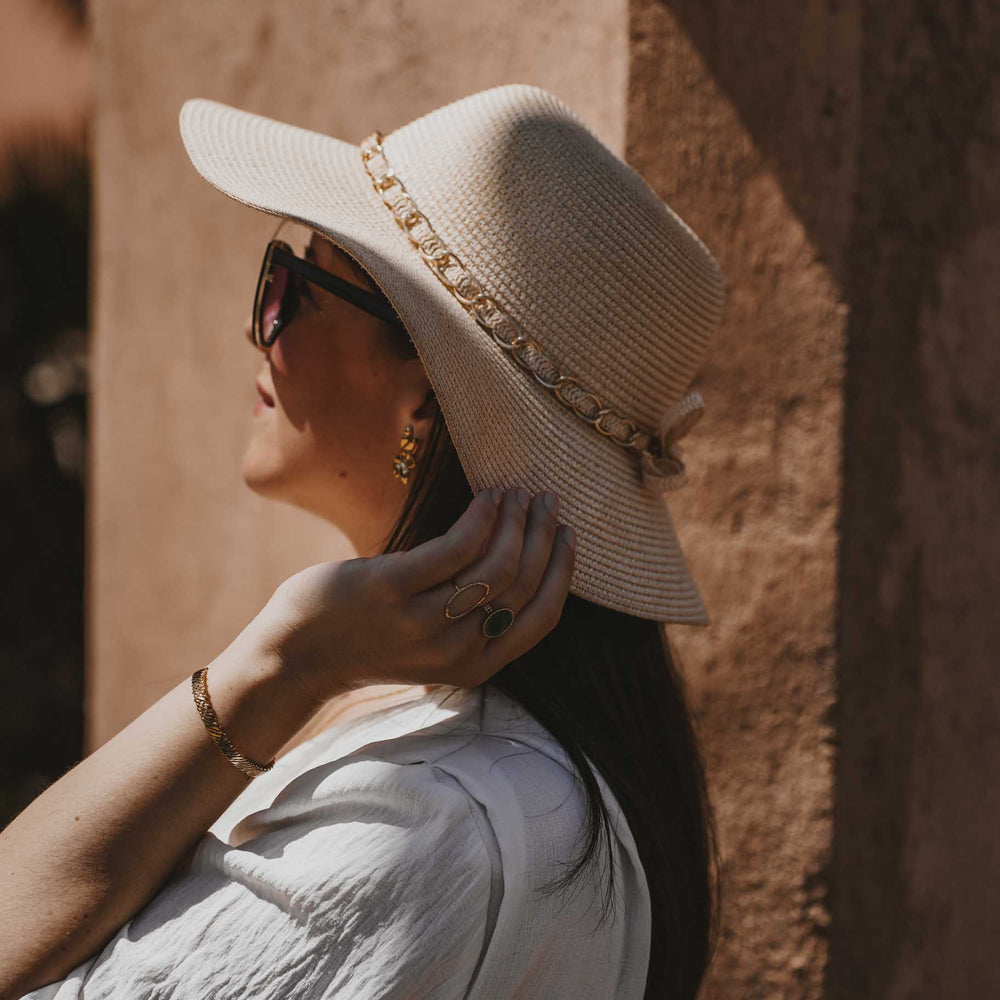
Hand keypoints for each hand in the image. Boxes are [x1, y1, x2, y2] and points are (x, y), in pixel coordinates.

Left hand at [259, 488, 576, 703]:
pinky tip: (486, 498)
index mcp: (474, 667)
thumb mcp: (432, 646)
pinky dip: (481, 517)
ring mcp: (424, 622)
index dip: (561, 571)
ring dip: (515, 520)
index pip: (541, 618)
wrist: (297, 657)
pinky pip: (457, 547)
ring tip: (514, 493)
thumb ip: (472, 620)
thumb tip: (514, 561)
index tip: (565, 533)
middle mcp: (456, 650)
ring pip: (497, 565)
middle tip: (544, 499)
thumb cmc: (367, 640)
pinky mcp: (392, 590)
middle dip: (542, 535)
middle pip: (523, 583)